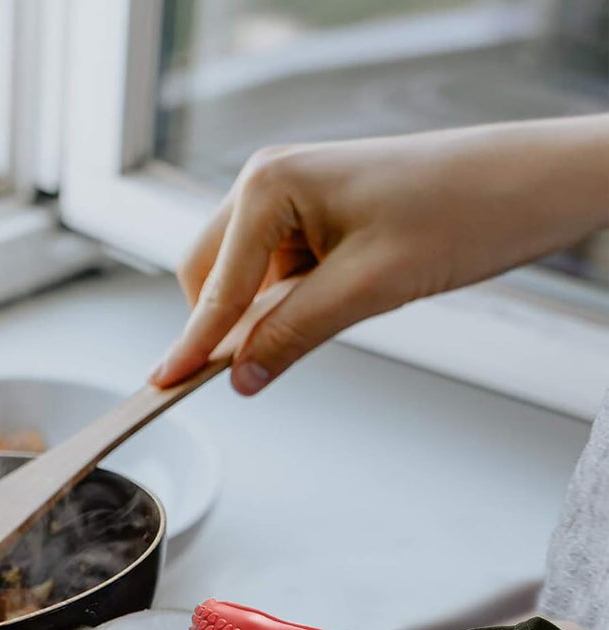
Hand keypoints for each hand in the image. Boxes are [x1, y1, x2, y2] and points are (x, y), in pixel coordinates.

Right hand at [151, 116, 608, 395]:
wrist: (530, 183)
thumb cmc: (461, 211)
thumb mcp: (368, 288)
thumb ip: (293, 334)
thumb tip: (241, 378)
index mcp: (269, 183)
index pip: (215, 285)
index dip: (192, 343)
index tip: (162, 384)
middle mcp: (269, 182)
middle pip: (209, 274)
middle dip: (222, 324)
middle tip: (244, 372)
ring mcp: (290, 198)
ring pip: (240, 277)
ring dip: (259, 315)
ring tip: (320, 324)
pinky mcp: (314, 217)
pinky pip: (273, 272)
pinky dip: (284, 303)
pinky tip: (325, 308)